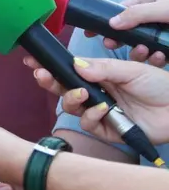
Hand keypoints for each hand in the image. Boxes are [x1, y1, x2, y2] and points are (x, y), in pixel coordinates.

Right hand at [26, 55, 168, 143]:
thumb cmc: (160, 86)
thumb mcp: (131, 70)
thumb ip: (103, 69)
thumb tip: (75, 65)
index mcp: (100, 76)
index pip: (69, 69)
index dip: (51, 66)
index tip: (33, 60)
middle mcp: (97, 93)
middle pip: (64, 88)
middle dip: (50, 81)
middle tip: (41, 75)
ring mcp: (101, 112)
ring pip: (72, 107)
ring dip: (71, 98)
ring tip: (80, 93)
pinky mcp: (108, 129)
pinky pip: (89, 124)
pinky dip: (92, 116)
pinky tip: (103, 109)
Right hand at [84, 0, 168, 66]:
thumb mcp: (163, 8)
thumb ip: (137, 13)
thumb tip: (111, 23)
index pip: (122, 10)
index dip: (107, 21)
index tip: (91, 32)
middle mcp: (154, 15)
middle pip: (129, 28)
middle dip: (120, 38)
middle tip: (110, 45)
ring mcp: (163, 32)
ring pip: (143, 43)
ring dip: (140, 51)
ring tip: (143, 52)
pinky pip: (158, 54)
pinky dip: (156, 58)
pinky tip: (160, 57)